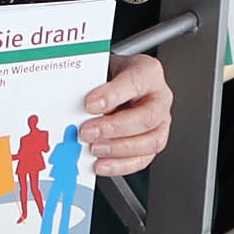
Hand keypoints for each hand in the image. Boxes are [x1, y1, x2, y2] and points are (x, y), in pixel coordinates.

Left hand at [74, 55, 173, 177]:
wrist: (120, 81)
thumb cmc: (114, 75)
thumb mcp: (103, 68)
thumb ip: (92, 83)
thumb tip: (72, 102)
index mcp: (148, 73)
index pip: (135, 83)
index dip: (112, 96)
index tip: (89, 105)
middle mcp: (160, 98)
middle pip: (146, 117)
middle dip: (113, 128)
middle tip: (87, 132)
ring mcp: (161, 122)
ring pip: (150, 142)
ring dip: (118, 149)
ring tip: (93, 149)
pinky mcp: (154, 142)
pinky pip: (143, 159)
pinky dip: (121, 165)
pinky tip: (102, 164)